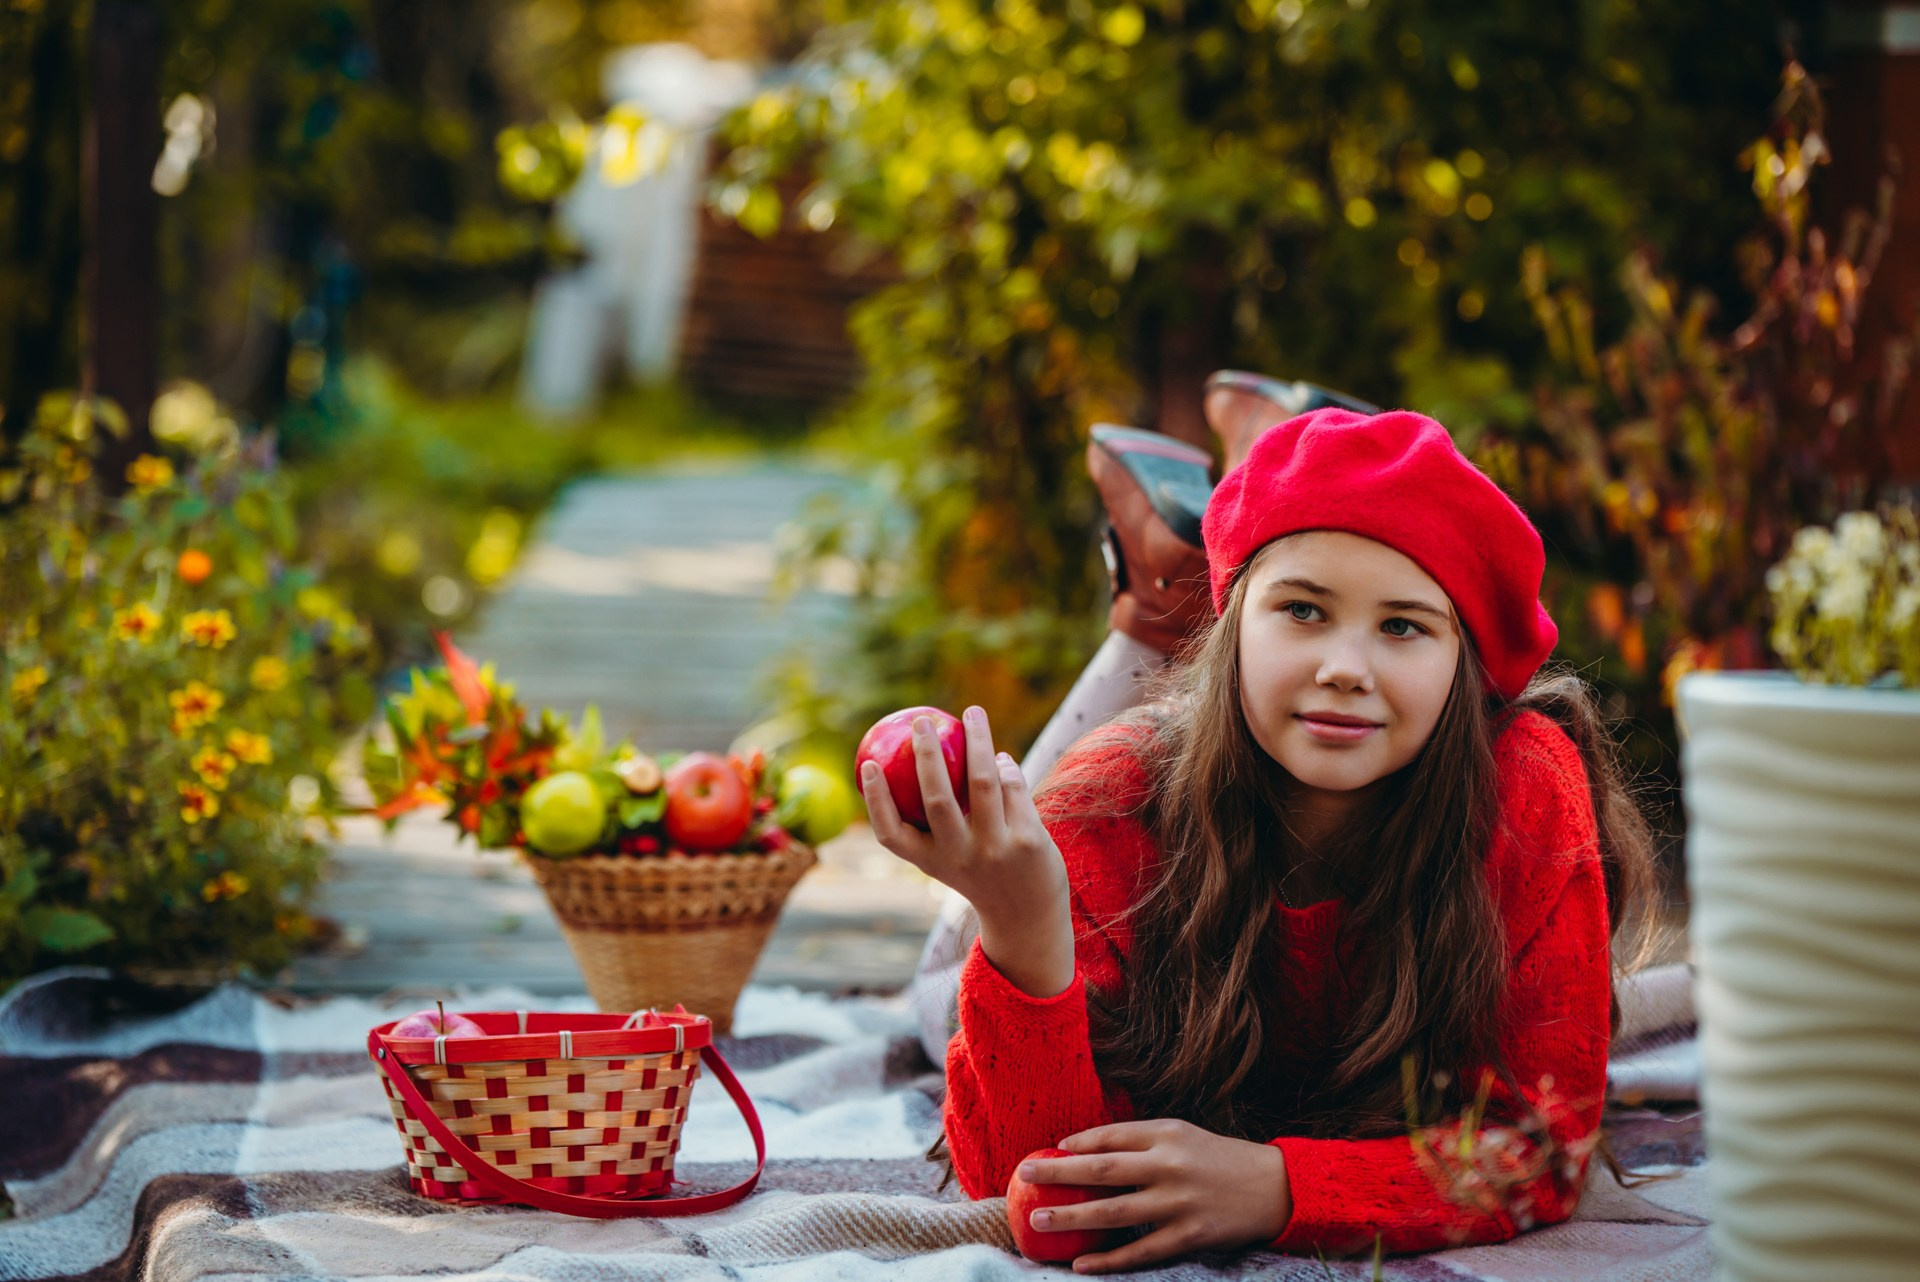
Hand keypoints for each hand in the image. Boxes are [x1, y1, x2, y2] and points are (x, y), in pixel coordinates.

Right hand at [860, 705, 1072, 996]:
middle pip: (936, 797)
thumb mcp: (949, 858)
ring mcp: (995, 849)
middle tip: (921, 720)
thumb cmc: (978, 875)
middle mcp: (959, 856)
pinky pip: (1012, 788)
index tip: (868, 764)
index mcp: (930, 862)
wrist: (1027, 917)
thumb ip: (936, 821)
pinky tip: (999, 757)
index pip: (891, 833)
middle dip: (925, 753)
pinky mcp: (1028, 840)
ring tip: (972, 713)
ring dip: (977, 739)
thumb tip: (922, 756)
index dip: (875, 799)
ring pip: (982, 781)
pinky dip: (1004, 767)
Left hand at [1017, 1119, 1291, 1272]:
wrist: (1274, 1188)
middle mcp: (1170, 1164)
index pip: (1112, 1134)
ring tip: (1037, 1221)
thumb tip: (1086, 1148)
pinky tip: (1080, 1263)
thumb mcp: (1184, 1136)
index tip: (1051, 1150)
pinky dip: (1108, 1259)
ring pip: (1114, 1211)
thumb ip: (1142, 1140)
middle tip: (1025, 1175)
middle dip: (1059, 1173)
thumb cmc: (1219, 1160)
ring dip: (1071, 1216)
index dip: (1078, 1141)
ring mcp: (1179, 1202)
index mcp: (1168, 1133)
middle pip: (1103, 1168)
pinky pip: (1140, 1251)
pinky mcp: (1190, 1236)